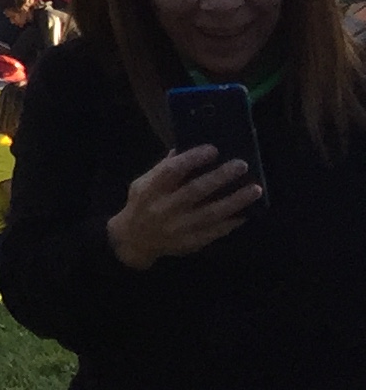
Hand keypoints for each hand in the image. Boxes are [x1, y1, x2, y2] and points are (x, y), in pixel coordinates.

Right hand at [107, 145, 261, 268]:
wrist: (135, 240)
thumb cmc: (141, 205)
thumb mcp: (142, 183)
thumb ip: (163, 168)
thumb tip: (184, 147)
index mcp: (150, 190)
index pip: (172, 171)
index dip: (193, 159)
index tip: (213, 149)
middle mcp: (164, 208)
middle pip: (196, 191)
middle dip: (220, 177)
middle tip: (241, 165)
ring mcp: (179, 227)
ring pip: (211, 213)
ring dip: (236, 200)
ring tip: (255, 189)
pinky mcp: (192, 242)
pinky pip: (216, 231)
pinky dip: (232, 221)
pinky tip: (247, 212)